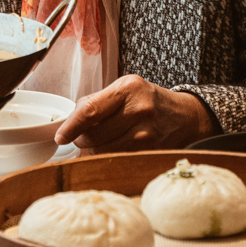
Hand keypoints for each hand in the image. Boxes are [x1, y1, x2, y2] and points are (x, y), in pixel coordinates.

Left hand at [55, 75, 214, 152]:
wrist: (185, 116)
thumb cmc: (149, 100)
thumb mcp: (125, 89)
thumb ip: (97, 102)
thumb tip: (69, 122)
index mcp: (128, 88)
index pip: (90, 111)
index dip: (71, 127)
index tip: (60, 136)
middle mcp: (138, 109)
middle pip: (93, 135)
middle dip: (81, 139)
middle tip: (83, 135)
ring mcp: (145, 133)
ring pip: (102, 151)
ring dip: (95, 149)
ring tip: (105, 138)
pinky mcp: (149, 151)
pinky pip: (117, 158)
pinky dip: (110, 155)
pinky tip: (117, 145)